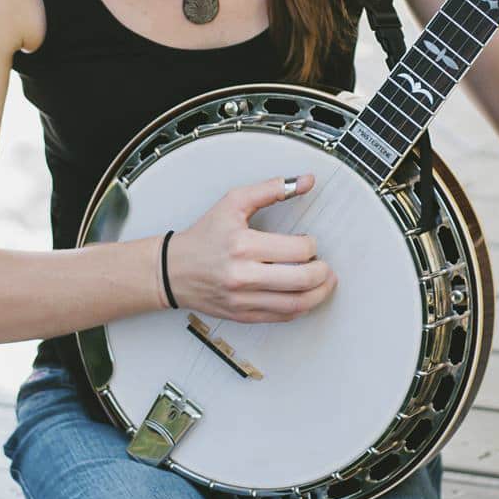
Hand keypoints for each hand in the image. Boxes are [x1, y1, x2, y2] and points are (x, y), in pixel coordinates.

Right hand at [164, 173, 336, 321]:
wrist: (173, 270)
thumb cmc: (204, 236)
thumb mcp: (234, 203)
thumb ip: (271, 189)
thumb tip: (306, 181)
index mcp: (243, 245)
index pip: (298, 250)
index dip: (312, 245)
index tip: (309, 242)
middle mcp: (243, 275)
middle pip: (302, 280)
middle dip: (323, 273)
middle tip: (324, 266)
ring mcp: (243, 299)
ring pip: (296, 305)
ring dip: (319, 294)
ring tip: (323, 283)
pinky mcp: (243, 315)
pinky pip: (282, 317)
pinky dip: (300, 308)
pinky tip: (304, 296)